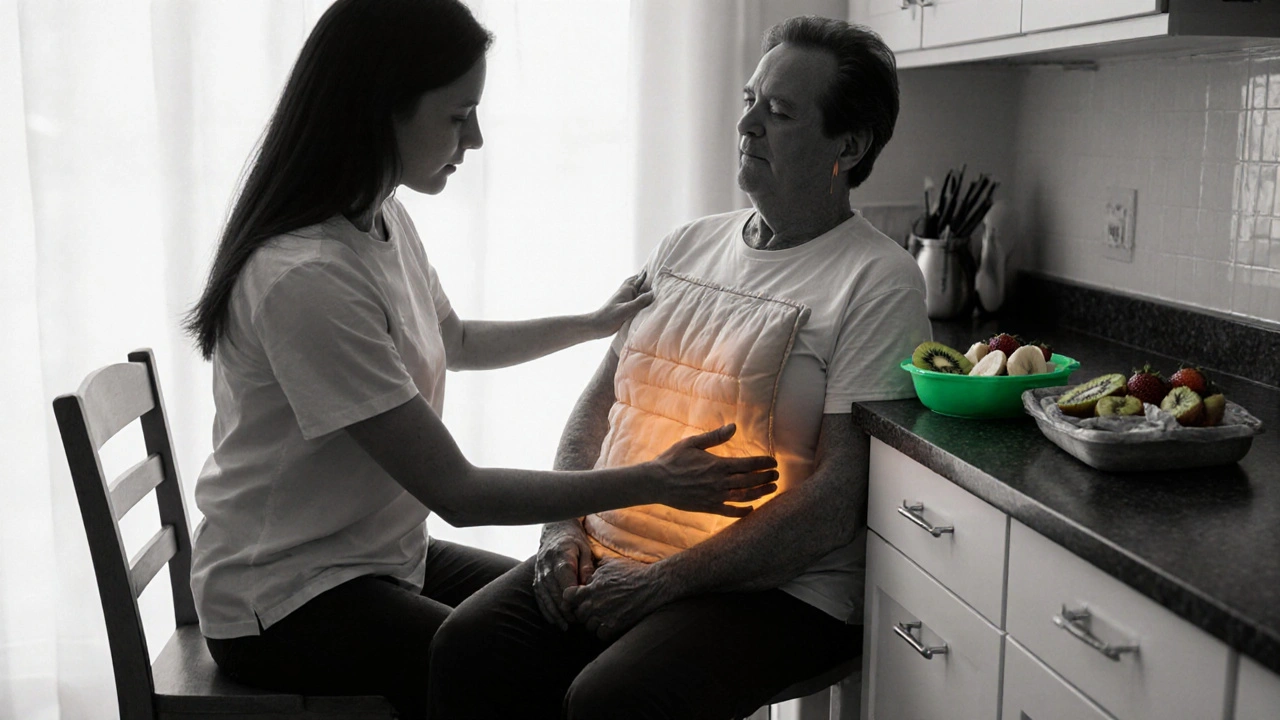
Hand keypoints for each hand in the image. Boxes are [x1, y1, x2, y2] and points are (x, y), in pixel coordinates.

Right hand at [533, 520, 594, 630]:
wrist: (555, 529)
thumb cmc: (574, 540)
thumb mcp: (585, 549)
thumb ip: (587, 567)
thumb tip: (588, 586)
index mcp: (561, 558)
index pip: (566, 583)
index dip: (574, 598)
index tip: (583, 609)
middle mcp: (547, 567)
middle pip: (554, 593)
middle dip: (566, 609)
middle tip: (579, 621)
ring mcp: (539, 573)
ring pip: (545, 598)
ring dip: (555, 613)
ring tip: (566, 626)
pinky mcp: (536, 578)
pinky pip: (539, 597)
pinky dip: (546, 610)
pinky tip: (554, 621)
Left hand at [564, 556, 666, 640]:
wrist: (652, 585)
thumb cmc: (632, 572)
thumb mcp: (611, 563)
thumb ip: (596, 565)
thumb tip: (588, 564)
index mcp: (591, 588)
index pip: (567, 597)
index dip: (571, 598)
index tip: (577, 598)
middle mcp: (594, 604)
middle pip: (578, 614)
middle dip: (584, 610)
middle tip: (594, 607)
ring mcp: (603, 616)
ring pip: (588, 626)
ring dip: (594, 622)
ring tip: (604, 615)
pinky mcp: (614, 626)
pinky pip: (600, 635)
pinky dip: (604, 631)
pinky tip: (611, 623)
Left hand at [586, 272, 652, 337]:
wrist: (596, 326)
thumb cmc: (609, 317)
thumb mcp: (626, 310)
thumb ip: (639, 302)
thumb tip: (653, 293)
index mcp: (627, 290)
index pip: (640, 279)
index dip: (648, 274)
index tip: (658, 268)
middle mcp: (627, 292)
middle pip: (638, 282)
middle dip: (646, 277)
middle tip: (656, 271)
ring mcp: (626, 299)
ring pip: (637, 289)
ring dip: (643, 286)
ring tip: (651, 282)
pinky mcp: (625, 307)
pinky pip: (636, 299)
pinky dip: (641, 296)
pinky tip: (644, 297)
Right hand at [651, 424, 778, 516]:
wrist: (656, 482)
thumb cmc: (673, 460)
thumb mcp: (692, 443)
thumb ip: (715, 436)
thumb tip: (733, 426)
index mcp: (717, 464)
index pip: (748, 464)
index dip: (763, 463)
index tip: (773, 461)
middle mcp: (719, 482)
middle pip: (750, 481)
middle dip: (766, 477)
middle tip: (777, 474)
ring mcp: (715, 496)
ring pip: (745, 496)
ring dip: (761, 493)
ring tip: (772, 489)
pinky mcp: (708, 507)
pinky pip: (730, 512)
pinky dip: (743, 511)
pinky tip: (752, 508)